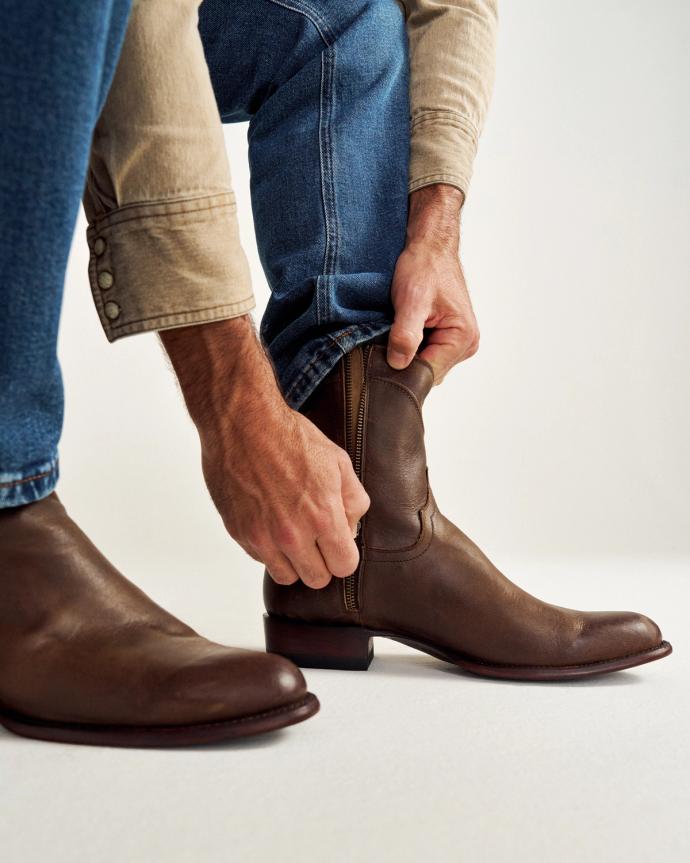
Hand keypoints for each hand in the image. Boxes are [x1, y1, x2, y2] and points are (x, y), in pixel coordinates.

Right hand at [161, 317, 369, 588]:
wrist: (242, 422)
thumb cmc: (289, 437)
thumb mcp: (338, 461)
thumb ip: (354, 500)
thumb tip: (352, 527)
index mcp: (322, 517)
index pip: (344, 567)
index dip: (344, 555)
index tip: (339, 543)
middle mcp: (291, 534)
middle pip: (316, 579)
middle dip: (322, 561)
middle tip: (318, 538)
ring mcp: (262, 537)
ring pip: (287, 576)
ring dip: (294, 561)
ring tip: (294, 532)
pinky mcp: (238, 533)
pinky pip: (261, 558)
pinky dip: (269, 548)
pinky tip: (271, 520)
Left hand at [388, 184, 478, 382]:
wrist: (430, 247)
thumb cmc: (425, 267)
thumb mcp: (411, 300)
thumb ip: (406, 335)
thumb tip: (398, 364)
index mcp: (463, 338)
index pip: (428, 373)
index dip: (402, 369)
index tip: (381, 358)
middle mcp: (465, 345)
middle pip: (427, 373)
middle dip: (404, 362)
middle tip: (384, 342)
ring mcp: (456, 343)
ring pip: (423, 365)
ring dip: (406, 354)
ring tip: (393, 333)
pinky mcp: (445, 338)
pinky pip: (423, 354)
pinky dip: (409, 347)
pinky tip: (400, 332)